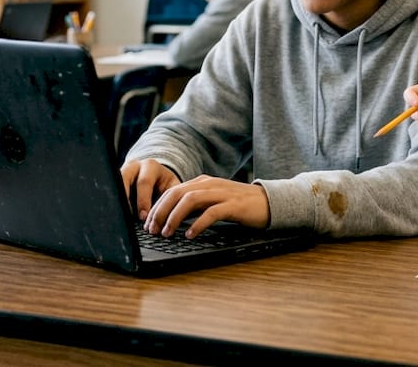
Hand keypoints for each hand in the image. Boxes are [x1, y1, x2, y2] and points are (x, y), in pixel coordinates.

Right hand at [120, 158, 180, 219]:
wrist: (156, 175)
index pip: (144, 182)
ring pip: (114, 185)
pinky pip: (111, 190)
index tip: (143, 217)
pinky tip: (118, 214)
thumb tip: (170, 215)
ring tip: (121, 217)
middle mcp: (134, 166)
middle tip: (129, 218)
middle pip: (124, 180)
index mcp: (150, 166)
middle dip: (126, 201)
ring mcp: (121, 171)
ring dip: (117, 202)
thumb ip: (172, 197)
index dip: (143, 201)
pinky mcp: (114, 179)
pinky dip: (115, 203)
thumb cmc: (165, 184)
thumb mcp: (172, 187)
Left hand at [144, 175, 269, 237]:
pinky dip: (198, 224)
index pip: (172, 191)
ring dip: (175, 217)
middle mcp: (209, 184)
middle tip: (152, 230)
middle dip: (161, 212)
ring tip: (167, 232)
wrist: (268, 202)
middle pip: (177, 193)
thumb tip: (171, 218)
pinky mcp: (233, 205)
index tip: (148, 223)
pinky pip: (211, 213)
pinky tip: (190, 235)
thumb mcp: (213, 200)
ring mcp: (221, 193)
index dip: (157, 207)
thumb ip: (195, 205)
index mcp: (202, 182)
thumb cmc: (239, 205)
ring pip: (190, 200)